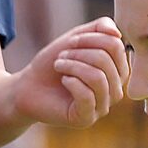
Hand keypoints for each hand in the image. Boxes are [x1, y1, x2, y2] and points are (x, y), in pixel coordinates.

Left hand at [10, 18, 130, 129]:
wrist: (29, 86)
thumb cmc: (54, 63)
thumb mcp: (77, 38)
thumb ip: (100, 28)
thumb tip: (118, 34)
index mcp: (117, 71)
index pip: (116, 46)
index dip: (91, 38)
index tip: (71, 41)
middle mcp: (115, 90)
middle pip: (108, 61)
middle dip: (80, 53)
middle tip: (61, 56)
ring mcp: (102, 107)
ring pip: (98, 78)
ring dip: (73, 66)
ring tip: (59, 66)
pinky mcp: (86, 119)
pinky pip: (87, 96)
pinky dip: (71, 82)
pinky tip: (63, 80)